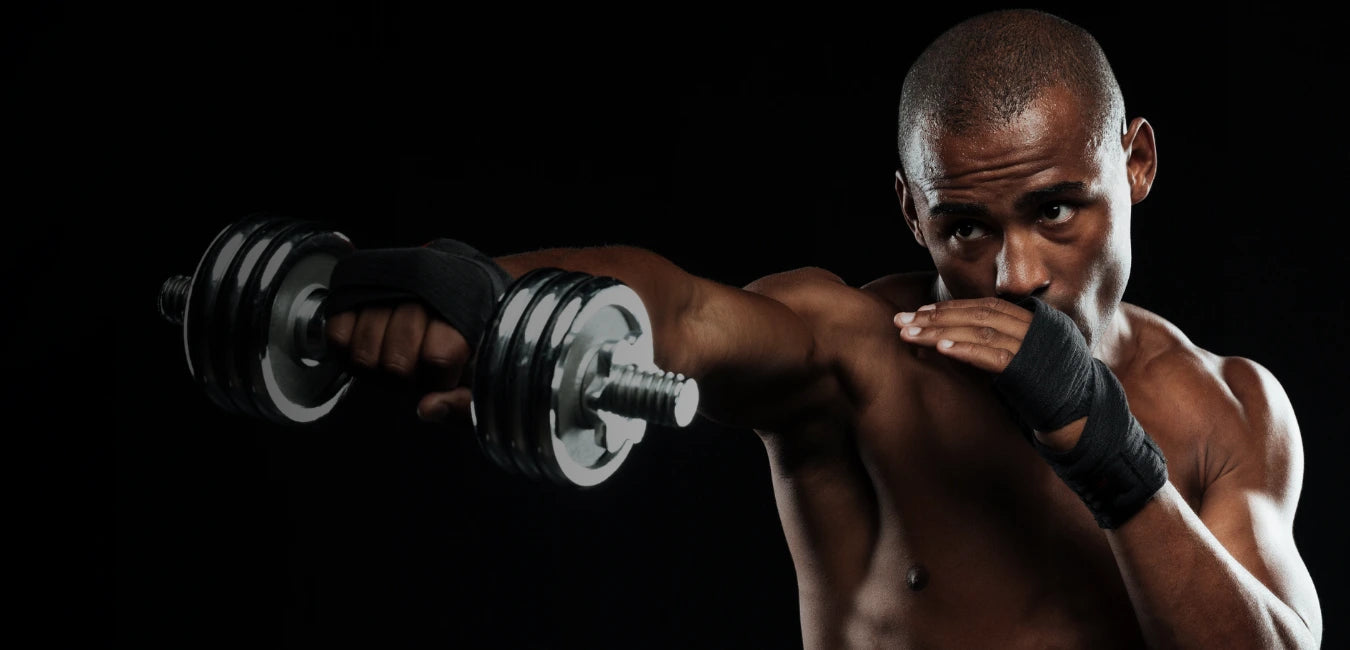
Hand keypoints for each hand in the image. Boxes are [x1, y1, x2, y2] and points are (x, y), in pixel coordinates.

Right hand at [326, 302, 472, 422]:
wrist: (459, 289)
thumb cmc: (468, 337)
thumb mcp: (481, 375)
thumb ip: (463, 401)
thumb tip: (427, 409)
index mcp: (463, 311)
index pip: (437, 357)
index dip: (437, 378)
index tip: (442, 375)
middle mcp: (425, 293)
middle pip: (395, 361)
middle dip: (403, 378)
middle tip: (413, 370)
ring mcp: (388, 288)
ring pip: (363, 349)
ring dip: (374, 366)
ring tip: (390, 357)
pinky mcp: (358, 287)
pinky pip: (337, 333)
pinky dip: (346, 349)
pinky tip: (367, 346)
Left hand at [893, 297, 1085, 449]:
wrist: (1081, 422)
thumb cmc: (1046, 393)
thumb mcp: (1023, 360)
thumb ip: (998, 344)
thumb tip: (954, 337)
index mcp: (1035, 320)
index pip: (986, 306)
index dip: (951, 307)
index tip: (918, 312)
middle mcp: (1036, 328)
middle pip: (978, 314)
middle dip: (936, 316)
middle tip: (901, 320)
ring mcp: (1034, 348)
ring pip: (981, 331)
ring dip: (941, 331)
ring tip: (909, 334)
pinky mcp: (1030, 371)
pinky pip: (992, 355)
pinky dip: (965, 349)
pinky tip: (941, 348)